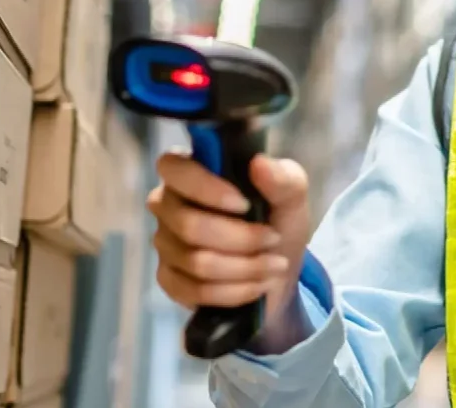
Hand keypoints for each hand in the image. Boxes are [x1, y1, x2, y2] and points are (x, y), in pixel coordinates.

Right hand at [148, 152, 313, 351]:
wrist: (276, 270)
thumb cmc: (276, 221)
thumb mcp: (292, 198)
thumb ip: (283, 178)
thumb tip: (259, 164)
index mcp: (190, 172)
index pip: (173, 168)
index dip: (205, 188)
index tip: (244, 204)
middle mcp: (167, 204)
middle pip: (189, 225)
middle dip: (241, 239)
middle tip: (273, 240)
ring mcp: (164, 243)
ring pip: (197, 262)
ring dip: (245, 268)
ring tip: (274, 265)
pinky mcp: (168, 279)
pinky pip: (194, 290)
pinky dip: (234, 292)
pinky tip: (256, 285)